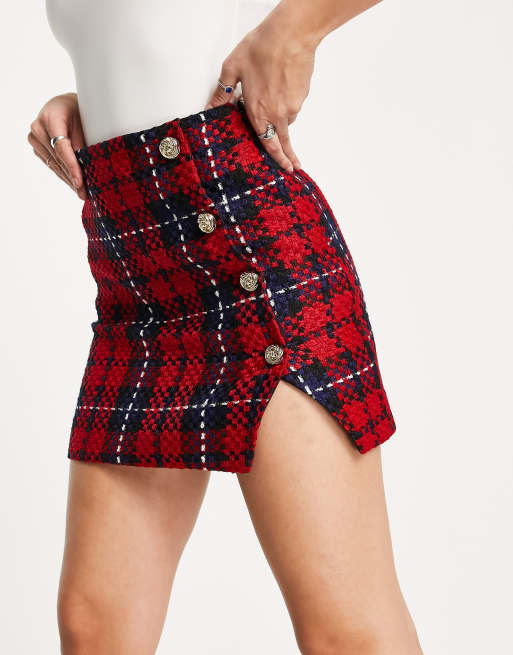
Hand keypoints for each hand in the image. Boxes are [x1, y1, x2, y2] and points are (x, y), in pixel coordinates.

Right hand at [27, 92, 86, 199]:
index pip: (62, 148)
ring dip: (69, 180)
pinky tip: (74, 184)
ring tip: (82, 193)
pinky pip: (52, 165)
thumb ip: (84, 143)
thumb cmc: (79, 111)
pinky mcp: (37, 148)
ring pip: (54, 165)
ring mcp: (35, 138)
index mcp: (51, 117)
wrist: (66, 105)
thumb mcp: (86, 122)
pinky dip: (64, 175)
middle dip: (73, 178)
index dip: (72, 167)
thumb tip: (88, 169)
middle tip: (86, 194)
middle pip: (58, 159)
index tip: (80, 183)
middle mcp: (38, 128)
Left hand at [204, 12, 316, 172]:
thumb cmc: (262, 48)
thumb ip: (221, 92)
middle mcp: (279, 114)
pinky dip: (287, 103)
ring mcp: (293, 105)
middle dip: (289, 156)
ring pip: (287, 120)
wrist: (291, 34)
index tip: (283, 169)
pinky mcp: (303, 94)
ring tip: (274, 106)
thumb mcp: (232, 68)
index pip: (268, 144)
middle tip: (294, 167)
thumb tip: (210, 108)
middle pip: (284, 141)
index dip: (276, 159)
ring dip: (282, 121)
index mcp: (259, 112)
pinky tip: (280, 89)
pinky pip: (293, 105)